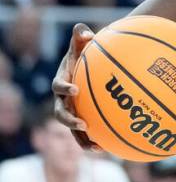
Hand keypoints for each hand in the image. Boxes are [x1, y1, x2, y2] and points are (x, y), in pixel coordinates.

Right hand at [51, 23, 99, 149]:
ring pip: (73, 128)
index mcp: (63, 79)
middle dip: (69, 120)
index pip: (58, 85)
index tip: (74, 90)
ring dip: (82, 139)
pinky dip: (96, 139)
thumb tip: (85, 32)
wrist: (92, 60)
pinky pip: (89, 131)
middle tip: (83, 124)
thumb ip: (81, 35)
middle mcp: (65, 98)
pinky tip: (110, 148)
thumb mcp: (84, 41)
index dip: (64, 88)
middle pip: (61, 113)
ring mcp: (73, 109)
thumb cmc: (88, 49)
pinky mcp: (84, 116)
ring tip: (95, 148)